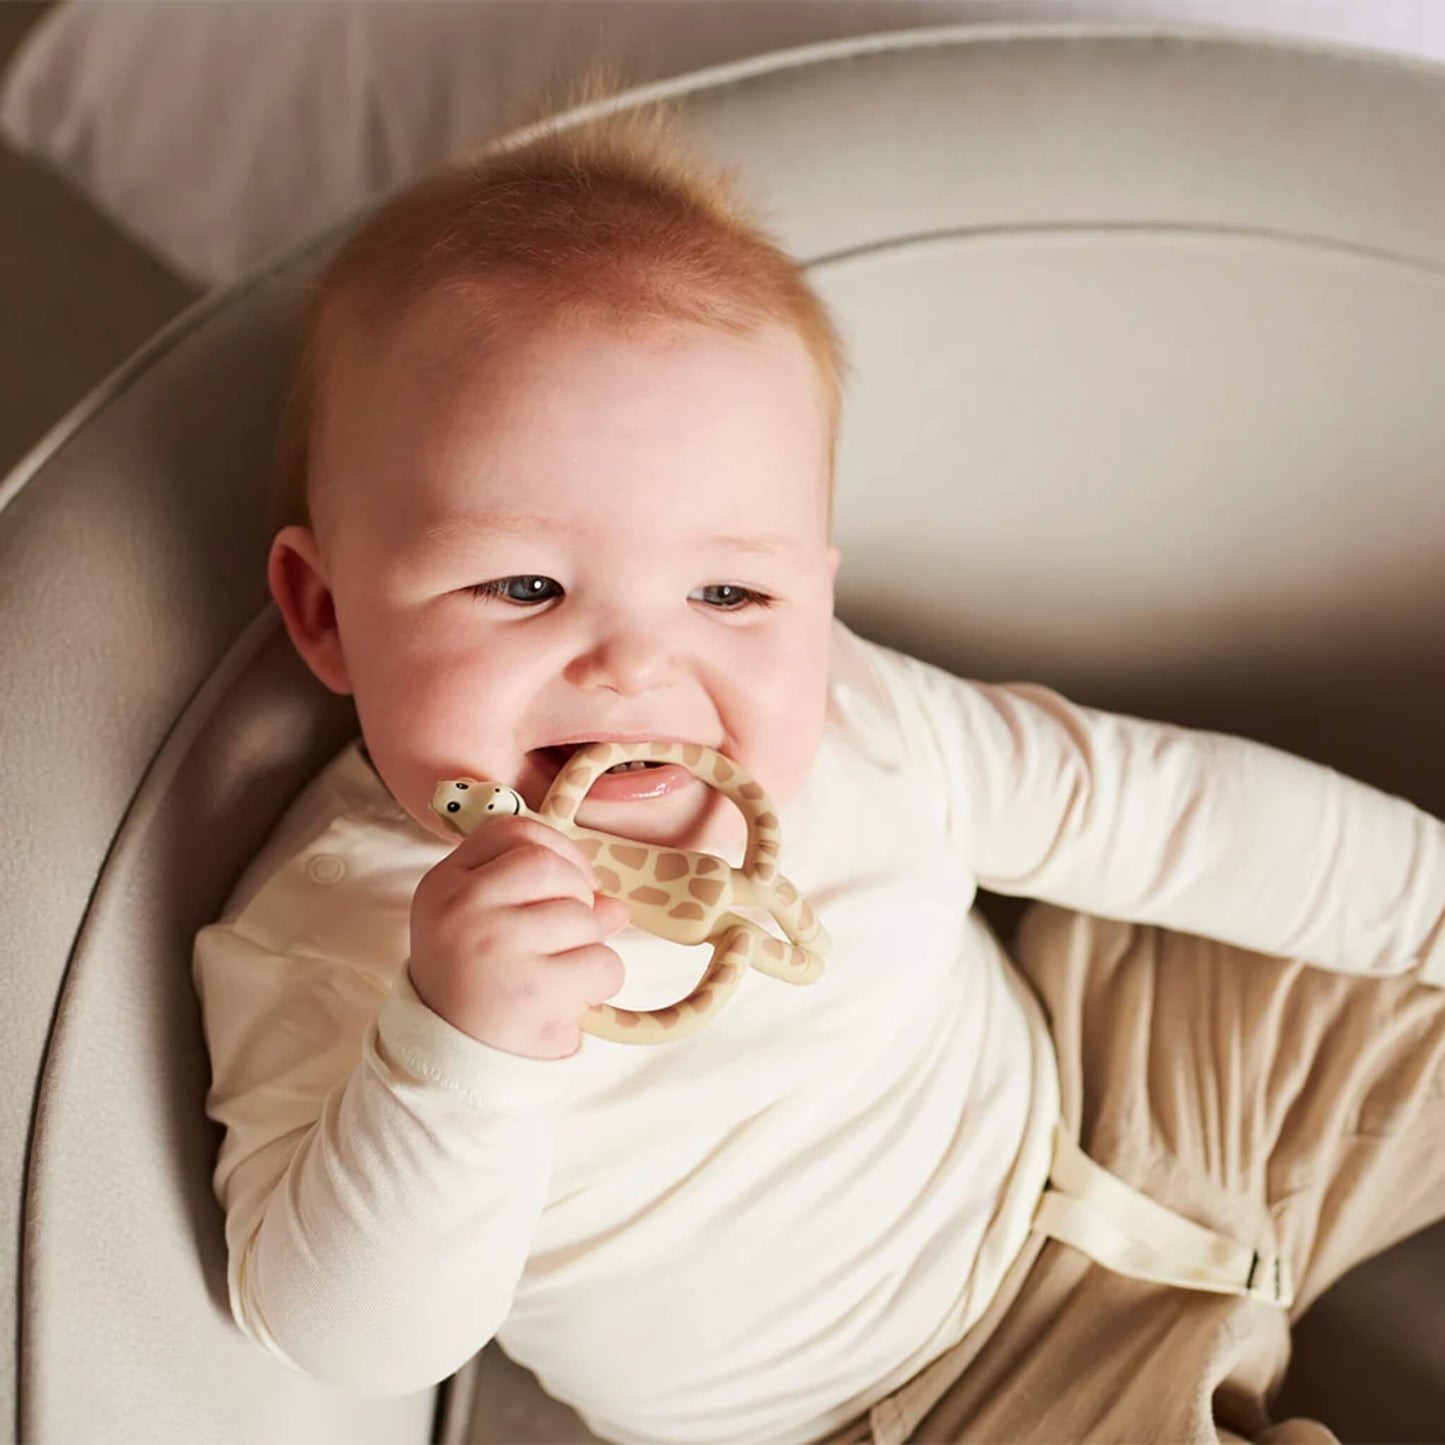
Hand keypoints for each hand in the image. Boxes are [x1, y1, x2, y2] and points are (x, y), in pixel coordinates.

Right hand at [409, 816, 631, 1059]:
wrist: (451, 1056)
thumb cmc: (473, 979)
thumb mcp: (481, 921)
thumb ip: (538, 894)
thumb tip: (615, 905)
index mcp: (446, 884)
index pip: (515, 832)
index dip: (558, 851)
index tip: (569, 881)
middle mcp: (465, 908)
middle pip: (554, 868)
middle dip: (576, 898)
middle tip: (564, 934)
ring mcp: (498, 946)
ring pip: (585, 918)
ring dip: (588, 946)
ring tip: (558, 972)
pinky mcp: (534, 991)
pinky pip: (604, 963)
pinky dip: (600, 982)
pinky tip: (569, 997)